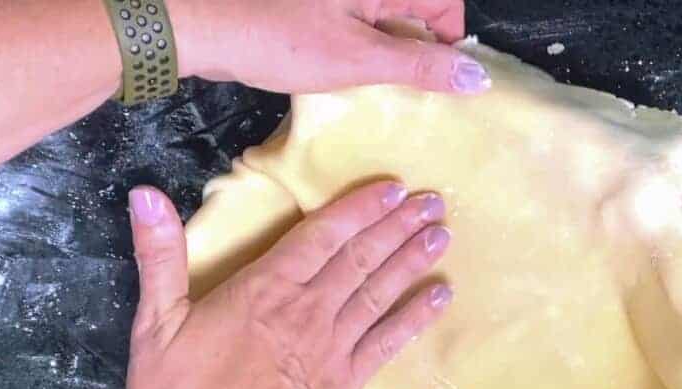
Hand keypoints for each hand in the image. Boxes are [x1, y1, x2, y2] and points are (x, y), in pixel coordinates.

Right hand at [124, 181, 452, 388]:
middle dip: (397, 225)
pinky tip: (441, 295)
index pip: (321, 235)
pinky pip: (389, 341)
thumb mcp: (155, 326)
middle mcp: (308, 309)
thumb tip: (147, 193)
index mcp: (265, 289)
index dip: (359, 208)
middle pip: (360, 257)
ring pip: (380, 291)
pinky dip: (416, 316)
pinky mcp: (348, 382)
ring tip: (442, 232)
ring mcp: (334, 346)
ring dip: (412, 260)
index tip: (392, 188)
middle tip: (433, 200)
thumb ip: (160, 258)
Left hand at [176, 0, 490, 94]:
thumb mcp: (359, 59)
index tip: (432, 82)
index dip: (447, 44)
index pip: (445, 4)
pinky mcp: (320, 5)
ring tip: (363, 81)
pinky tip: (341, 71)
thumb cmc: (279, 39)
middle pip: (417, 12)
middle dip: (413, 50)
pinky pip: (359, 24)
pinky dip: (359, 49)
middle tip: (393, 86)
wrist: (205, 25)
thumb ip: (420, 66)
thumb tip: (477, 77)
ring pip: (387, 21)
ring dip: (384, 54)